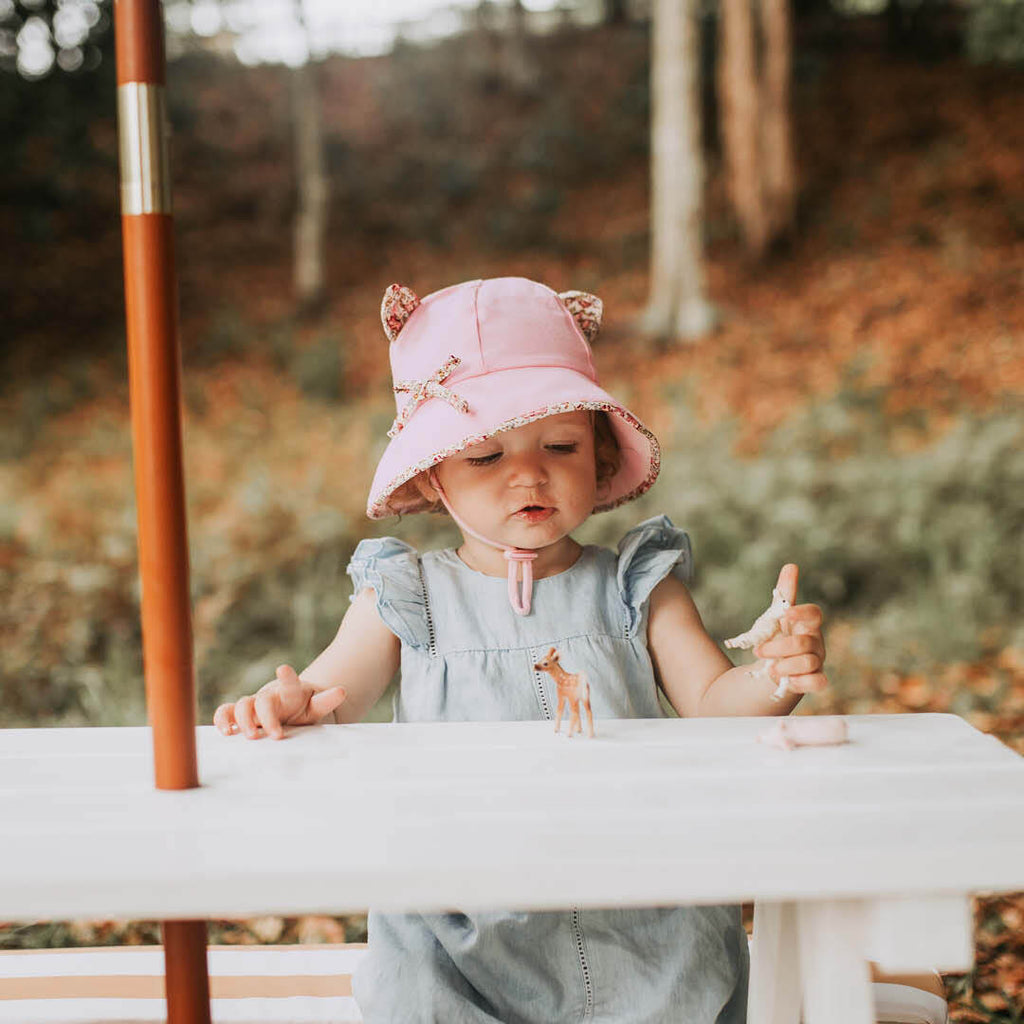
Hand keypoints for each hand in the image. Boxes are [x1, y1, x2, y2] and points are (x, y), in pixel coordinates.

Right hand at [213, 664, 346, 739]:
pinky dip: (223, 720)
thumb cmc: (303, 708)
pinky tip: (226, 732)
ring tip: (251, 736)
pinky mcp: (239, 713)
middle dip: (267, 717)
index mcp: (290, 692)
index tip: (283, 669)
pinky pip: (226, 712)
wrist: (290, 709)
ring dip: (243, 721)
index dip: (287, 677)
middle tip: (276, 735)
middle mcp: (270, 696)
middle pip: (263, 700)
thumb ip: (326, 701)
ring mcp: (253, 704)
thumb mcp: (317, 707)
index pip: (289, 684)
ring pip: (242, 706)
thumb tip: (342, 690)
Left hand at [754, 564, 826, 694]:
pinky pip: (817, 682)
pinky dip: (800, 682)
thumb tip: (791, 565)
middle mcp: (815, 643)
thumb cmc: (775, 641)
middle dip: (779, 647)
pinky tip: (784, 680)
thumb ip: (783, 595)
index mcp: (806, 625)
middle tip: (758, 651)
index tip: (786, 614)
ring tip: (770, 669)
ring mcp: (817, 662)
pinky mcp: (814, 680)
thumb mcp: (774, 619)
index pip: (815, 614)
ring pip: (809, 662)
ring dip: (785, 665)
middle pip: (805, 642)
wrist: (771, 673)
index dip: (803, 612)